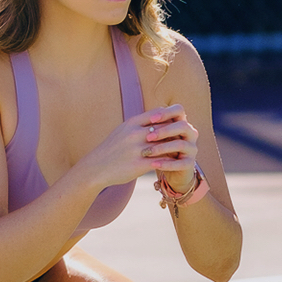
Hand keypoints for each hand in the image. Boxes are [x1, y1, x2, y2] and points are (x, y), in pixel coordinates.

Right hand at [83, 105, 199, 189]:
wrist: (96, 168)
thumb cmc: (111, 149)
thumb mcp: (123, 130)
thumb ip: (139, 123)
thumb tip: (157, 115)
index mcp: (132, 123)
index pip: (157, 113)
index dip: (170, 116)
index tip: (178, 121)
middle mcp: (135, 134)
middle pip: (164, 128)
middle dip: (176, 132)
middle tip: (185, 135)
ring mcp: (137, 149)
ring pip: (164, 145)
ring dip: (175, 147)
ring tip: (183, 148)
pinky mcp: (138, 165)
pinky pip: (161, 162)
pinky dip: (170, 162)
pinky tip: (177, 163)